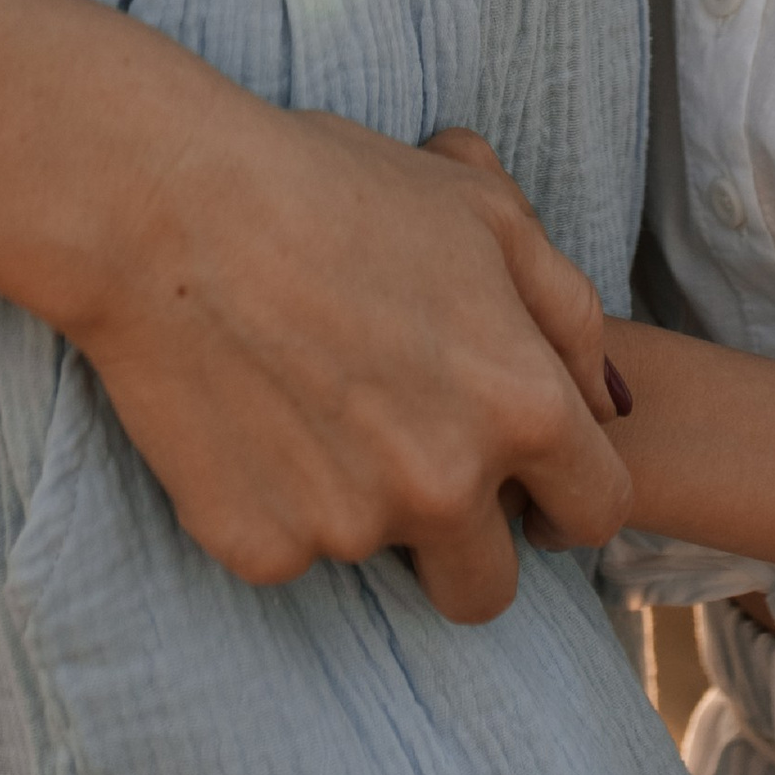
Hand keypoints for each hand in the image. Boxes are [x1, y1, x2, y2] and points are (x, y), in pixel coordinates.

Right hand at [65, 87, 632, 624]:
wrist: (168, 209)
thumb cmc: (332, 186)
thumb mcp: (484, 213)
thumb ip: (569, 316)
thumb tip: (605, 402)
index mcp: (521, 409)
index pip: (597, 515)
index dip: (568, 498)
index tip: (530, 485)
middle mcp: (446, 487)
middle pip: (488, 588)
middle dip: (471, 544)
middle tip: (415, 460)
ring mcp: (348, 528)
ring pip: (381, 558)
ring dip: (366, 506)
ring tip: (315, 398)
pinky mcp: (258, 547)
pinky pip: (290, 550)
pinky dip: (279, 501)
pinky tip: (252, 414)